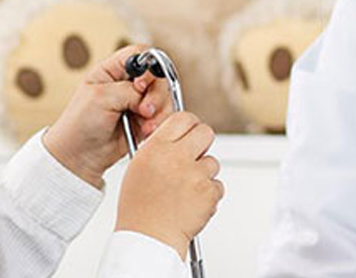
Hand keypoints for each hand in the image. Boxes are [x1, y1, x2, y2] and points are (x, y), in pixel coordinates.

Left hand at [42, 44, 176, 187]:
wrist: (79, 155)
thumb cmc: (80, 123)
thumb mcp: (100, 98)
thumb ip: (128, 90)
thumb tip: (148, 94)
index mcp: (112, 69)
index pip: (140, 54)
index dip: (148, 66)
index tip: (140, 86)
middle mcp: (127, 83)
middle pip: (158, 76)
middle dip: (156, 94)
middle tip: (144, 110)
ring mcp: (138, 102)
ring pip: (164, 97)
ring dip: (159, 112)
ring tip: (145, 126)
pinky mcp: (146, 120)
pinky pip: (164, 116)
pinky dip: (160, 124)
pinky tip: (147, 133)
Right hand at [116, 111, 221, 257]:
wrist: (149, 238)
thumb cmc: (139, 208)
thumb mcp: (138, 167)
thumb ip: (158, 148)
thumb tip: (176, 137)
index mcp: (156, 148)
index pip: (183, 118)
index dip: (189, 125)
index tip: (190, 131)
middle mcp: (176, 157)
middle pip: (206, 133)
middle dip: (203, 143)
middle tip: (196, 155)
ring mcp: (195, 174)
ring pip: (212, 162)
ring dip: (204, 174)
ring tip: (186, 190)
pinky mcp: (209, 192)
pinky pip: (217, 185)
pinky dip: (208, 194)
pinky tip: (192, 202)